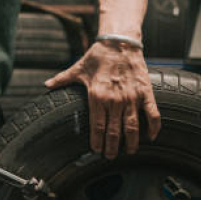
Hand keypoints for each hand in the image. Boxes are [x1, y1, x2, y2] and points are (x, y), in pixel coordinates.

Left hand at [44, 41, 160, 158]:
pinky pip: (153, 114)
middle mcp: (115, 100)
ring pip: (132, 127)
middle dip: (112, 147)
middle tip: (111, 156)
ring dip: (131, 142)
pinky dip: (154, 127)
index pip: (97, 126)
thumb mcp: (78, 68)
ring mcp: (132, 98)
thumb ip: (62, 79)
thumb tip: (46, 85)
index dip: (97, 141)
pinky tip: (151, 137)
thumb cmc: (98, 56)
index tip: (96, 151)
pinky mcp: (146, 93)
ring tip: (129, 152)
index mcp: (97, 96)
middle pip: (114, 131)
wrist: (120, 43)